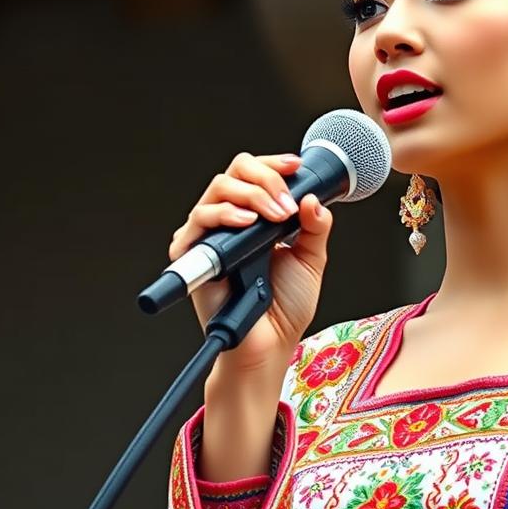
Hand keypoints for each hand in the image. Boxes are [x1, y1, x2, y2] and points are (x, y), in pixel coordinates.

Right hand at [168, 151, 333, 376]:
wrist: (269, 343)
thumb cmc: (285, 308)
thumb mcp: (310, 258)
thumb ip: (315, 226)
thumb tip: (312, 198)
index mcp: (257, 219)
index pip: (255, 174)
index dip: (273, 165)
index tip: (295, 166)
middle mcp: (231, 222)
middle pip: (235, 173)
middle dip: (265, 178)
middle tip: (286, 204)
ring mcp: (210, 235)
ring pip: (218, 189)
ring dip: (252, 195)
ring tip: (276, 216)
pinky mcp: (192, 253)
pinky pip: (199, 220)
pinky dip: (225, 215)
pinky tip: (247, 223)